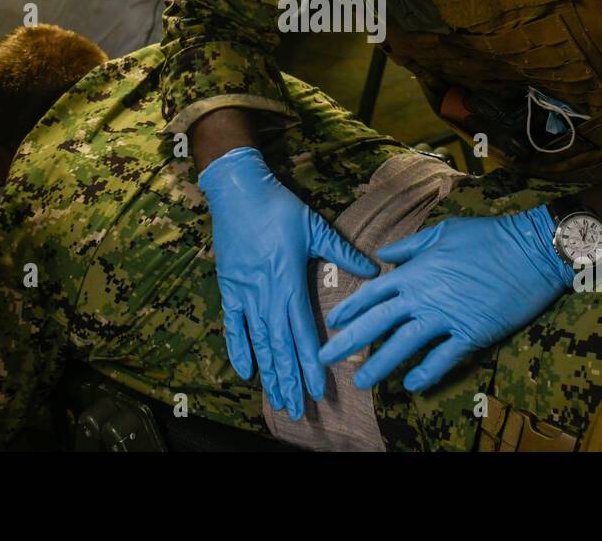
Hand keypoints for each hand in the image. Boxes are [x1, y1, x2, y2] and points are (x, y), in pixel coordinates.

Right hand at [197, 146, 378, 418]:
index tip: (318, 389)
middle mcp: (267, 294)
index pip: (303, 333)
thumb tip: (373, 268)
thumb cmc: (280, 207)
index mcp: (290, 281)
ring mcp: (245, 294)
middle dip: (290, 380)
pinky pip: (233, 326)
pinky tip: (246, 372)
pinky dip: (238, 349)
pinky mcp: (229, 288)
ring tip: (277, 399)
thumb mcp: (316, 227)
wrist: (238, 191)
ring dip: (269, 373)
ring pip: (259, 342)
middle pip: (280, 347)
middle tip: (297, 410)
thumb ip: (343, 252)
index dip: (310, 363)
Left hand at [318, 205, 573, 391]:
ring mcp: (446, 317)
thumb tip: (385, 254)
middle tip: (325, 358)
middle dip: (350, 342)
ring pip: (404, 345)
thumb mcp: (444, 231)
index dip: (350, 309)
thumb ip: (411, 245)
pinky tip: (412, 386)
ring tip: (362, 381)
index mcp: (415, 271)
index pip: (373, 293)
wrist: (530, 251)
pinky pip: (443, 359)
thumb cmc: (488, 236)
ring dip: (381, 365)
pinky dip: (427, 373)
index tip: (332, 322)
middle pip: (378, 322)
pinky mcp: (470, 333)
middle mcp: (424, 296)